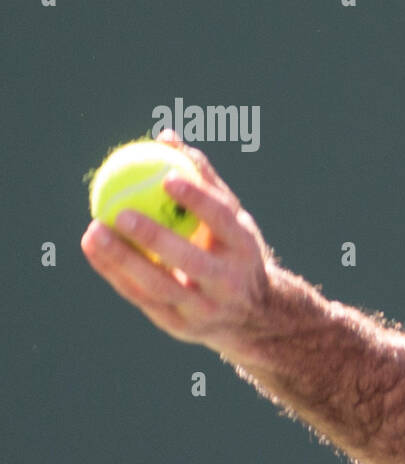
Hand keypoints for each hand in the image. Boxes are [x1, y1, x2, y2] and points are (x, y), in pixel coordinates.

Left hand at [81, 129, 276, 357]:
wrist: (252, 316)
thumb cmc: (234, 253)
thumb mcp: (231, 220)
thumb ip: (202, 181)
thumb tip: (167, 137)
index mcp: (245, 249)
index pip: (222, 221)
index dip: (197, 200)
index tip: (165, 177)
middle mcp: (228, 282)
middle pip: (190, 260)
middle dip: (155, 238)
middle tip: (121, 212)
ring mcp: (204, 309)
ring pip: (158, 285)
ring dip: (122, 259)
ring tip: (93, 231)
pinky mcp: (179, 326)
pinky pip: (141, 297)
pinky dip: (115, 272)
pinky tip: (93, 248)